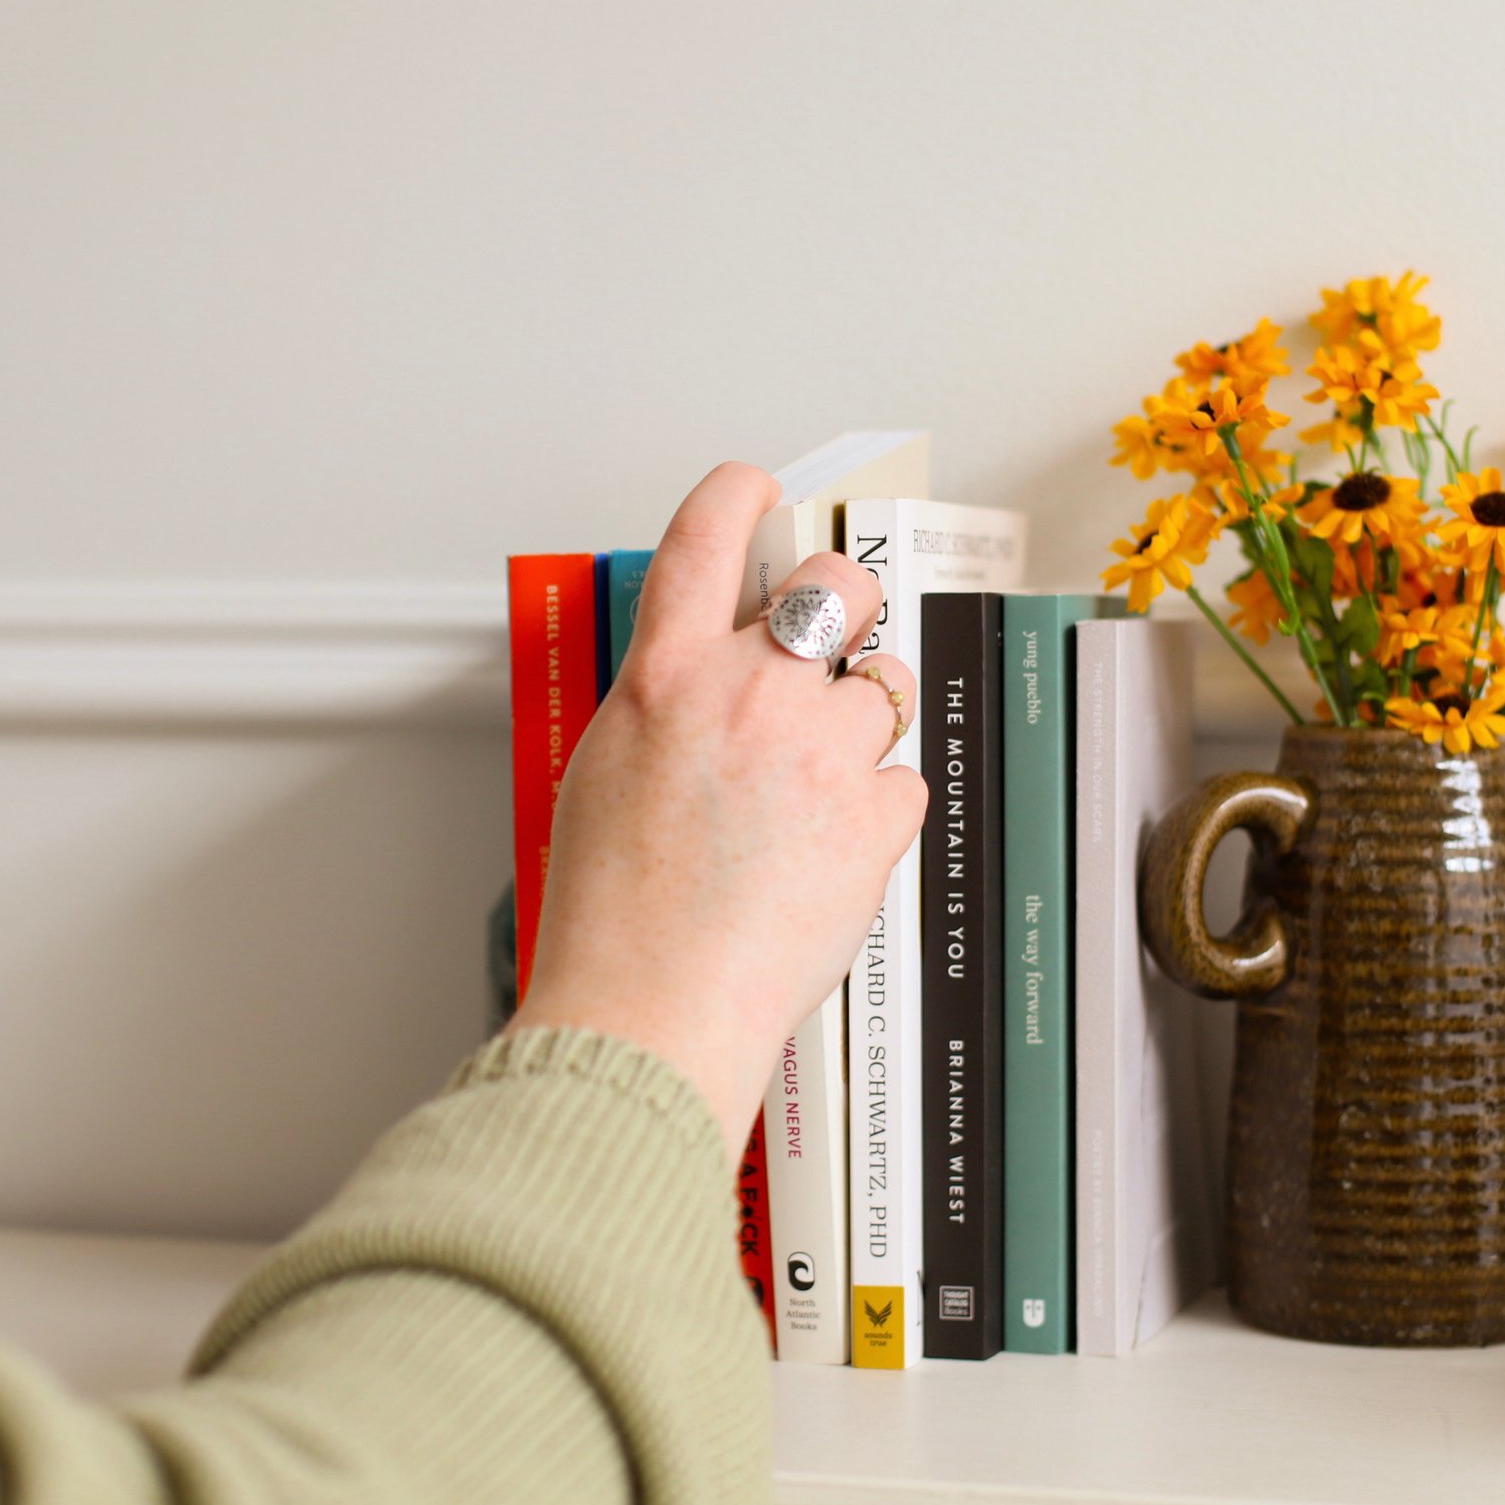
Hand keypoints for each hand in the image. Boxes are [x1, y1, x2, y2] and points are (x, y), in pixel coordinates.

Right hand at [510, 463, 926, 1141]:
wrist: (650, 1011)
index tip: (761, 493)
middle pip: (838, 584)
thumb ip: (662, 704)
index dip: (744, 494)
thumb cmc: (611, 916)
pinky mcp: (876, 816)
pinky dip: (874, 810)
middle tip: (829, 646)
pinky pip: (900, 780)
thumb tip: (702, 677)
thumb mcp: (604, 773)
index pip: (708, 531)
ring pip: (881, 689)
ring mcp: (822, 751)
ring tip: (813, 792)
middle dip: (844, 605)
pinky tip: (826, 853)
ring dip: (858, 724)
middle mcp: (749, 693)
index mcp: (665, 677)